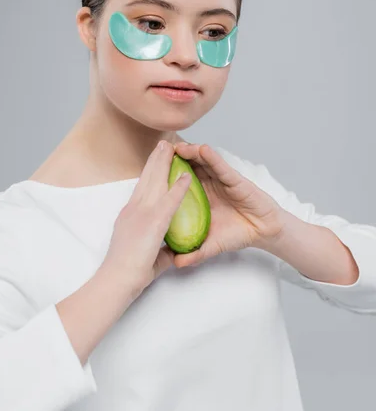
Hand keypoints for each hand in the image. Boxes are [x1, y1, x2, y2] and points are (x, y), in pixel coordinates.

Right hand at [102, 140, 192, 295]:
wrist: (116, 279)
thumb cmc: (126, 272)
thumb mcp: (145, 256)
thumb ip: (161, 250)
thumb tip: (173, 253)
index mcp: (130, 215)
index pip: (142, 187)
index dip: (149, 171)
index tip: (155, 159)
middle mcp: (134, 209)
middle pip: (146, 178)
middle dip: (155, 160)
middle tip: (163, 143)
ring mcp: (143, 213)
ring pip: (155, 181)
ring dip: (164, 163)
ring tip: (172, 146)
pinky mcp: (153, 221)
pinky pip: (169, 200)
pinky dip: (179, 187)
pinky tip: (187, 176)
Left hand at [171, 142, 285, 267]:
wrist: (261, 232)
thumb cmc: (236, 233)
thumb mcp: (211, 245)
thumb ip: (194, 252)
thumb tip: (176, 264)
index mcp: (197, 197)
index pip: (178, 183)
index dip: (165, 174)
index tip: (149, 168)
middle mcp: (206, 185)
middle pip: (187, 168)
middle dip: (174, 158)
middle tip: (160, 149)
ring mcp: (219, 180)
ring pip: (202, 163)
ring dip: (190, 153)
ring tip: (178, 147)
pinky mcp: (234, 180)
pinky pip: (221, 167)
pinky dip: (212, 158)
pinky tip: (203, 150)